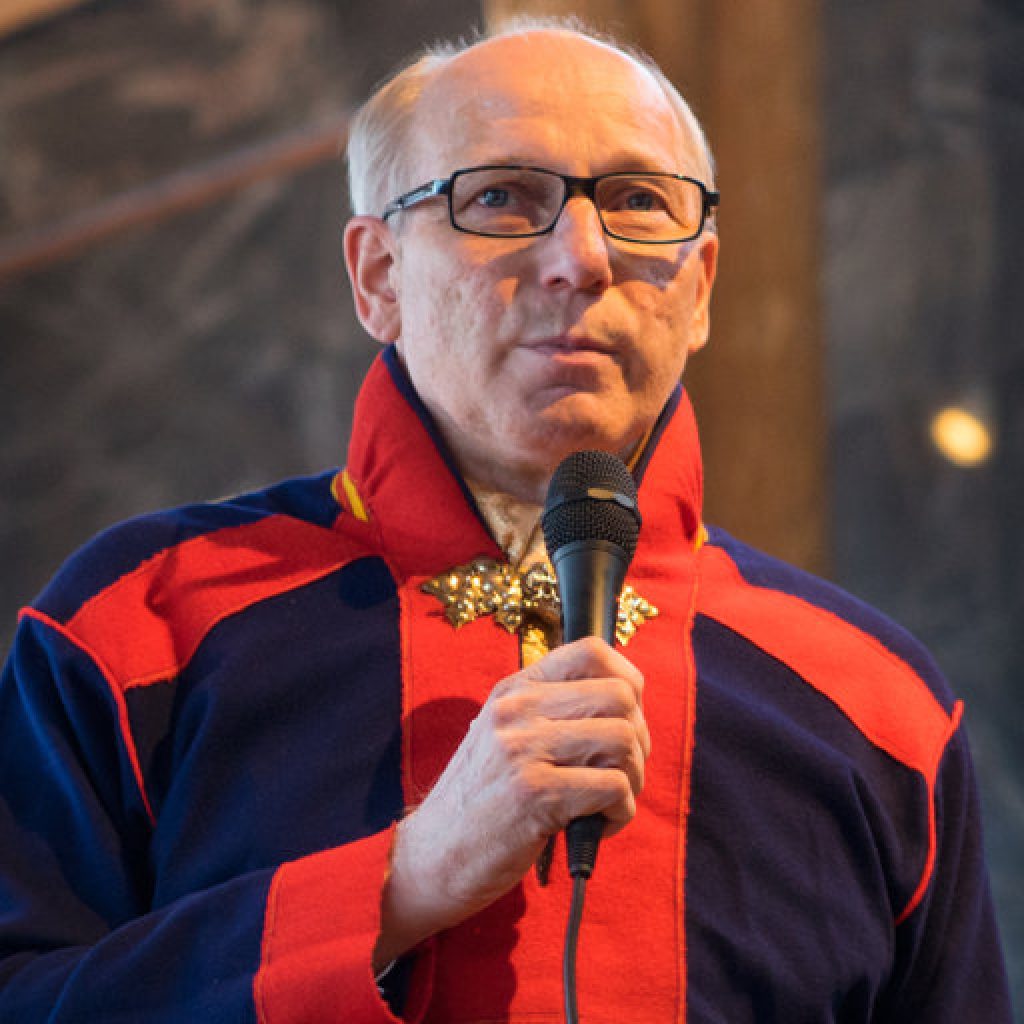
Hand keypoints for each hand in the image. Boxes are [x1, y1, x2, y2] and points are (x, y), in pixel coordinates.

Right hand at [373, 636, 648, 968]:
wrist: (430, 858)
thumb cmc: (479, 803)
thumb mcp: (504, 738)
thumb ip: (551, 714)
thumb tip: (625, 703)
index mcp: (514, 690)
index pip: (592, 652)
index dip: (628, 681)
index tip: (628, 718)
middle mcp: (517, 710)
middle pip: (621, 695)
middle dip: (639, 739)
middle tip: (622, 772)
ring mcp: (523, 749)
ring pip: (623, 739)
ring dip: (633, 779)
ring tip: (609, 804)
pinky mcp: (534, 794)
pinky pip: (614, 788)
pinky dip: (621, 813)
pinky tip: (596, 827)